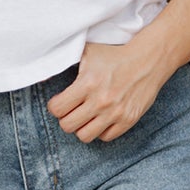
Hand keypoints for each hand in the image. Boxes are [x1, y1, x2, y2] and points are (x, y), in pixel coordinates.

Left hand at [45, 39, 166, 142]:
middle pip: (68, 126)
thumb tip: (42, 73)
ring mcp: (115, 113)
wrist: (148, 60)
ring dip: (82, 127)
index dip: (55, 106)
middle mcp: (100, 101)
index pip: (57, 109)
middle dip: (66, 118)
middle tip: (72, 110)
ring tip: (86, 117)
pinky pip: (105, 137)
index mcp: (87, 83)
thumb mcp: (88, 51)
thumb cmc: (114, 55)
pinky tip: (102, 118)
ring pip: (84, 136)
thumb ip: (66, 59)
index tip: (60, 102)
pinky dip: (101, 130)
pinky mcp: (128, 120)